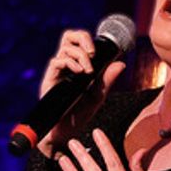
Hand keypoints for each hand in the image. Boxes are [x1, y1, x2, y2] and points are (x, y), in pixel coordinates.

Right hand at [37, 30, 126, 157]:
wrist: (65, 133)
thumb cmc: (79, 116)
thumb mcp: (98, 96)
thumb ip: (107, 80)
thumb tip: (121, 63)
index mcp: (78, 67)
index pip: (79, 42)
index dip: (89, 39)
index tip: (102, 51)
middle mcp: (66, 66)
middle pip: (69, 37)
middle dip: (83, 38)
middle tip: (93, 53)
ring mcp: (57, 72)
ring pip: (65, 47)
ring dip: (80, 55)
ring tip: (88, 72)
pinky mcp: (49, 80)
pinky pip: (56, 62)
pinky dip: (70, 63)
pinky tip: (79, 73)